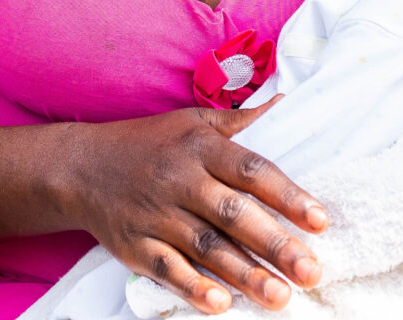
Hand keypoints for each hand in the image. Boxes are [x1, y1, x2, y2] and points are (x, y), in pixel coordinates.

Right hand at [63, 101, 327, 314]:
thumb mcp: (191, 121)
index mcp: (200, 146)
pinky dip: (193, 287)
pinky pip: (167, 269)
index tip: (320, 220)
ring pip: (206, 247)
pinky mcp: (136, 245)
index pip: (251, 170)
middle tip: (311, 271)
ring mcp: (156, 214)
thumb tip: (283, 103)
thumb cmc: (149, 142)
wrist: (82, 166)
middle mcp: (180, 179)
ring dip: (245, 275)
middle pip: (233, 213)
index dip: (287, 195)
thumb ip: (238, 120)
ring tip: (281, 297)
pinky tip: (221, 304)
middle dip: (274, 244)